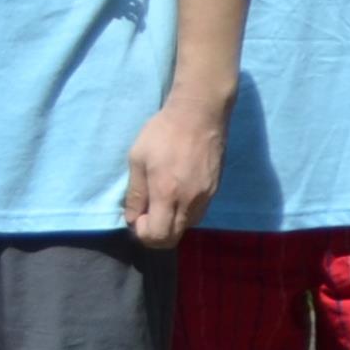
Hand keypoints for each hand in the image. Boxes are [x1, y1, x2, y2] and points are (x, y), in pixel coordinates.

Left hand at [121, 95, 224, 247]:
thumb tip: (133, 218)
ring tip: (164, 202)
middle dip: (157, 233)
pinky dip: (185, 212)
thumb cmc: (163, 133)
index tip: (138, 216)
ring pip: (188, 225)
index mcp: (167, 193)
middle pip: (174, 237)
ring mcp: (206, 194)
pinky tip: (179, 193)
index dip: (143, 234)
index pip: (158, 236)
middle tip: (148, 213)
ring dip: (172, 222)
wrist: (200, 113)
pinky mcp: (216, 187)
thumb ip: (135, 193)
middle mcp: (190, 200)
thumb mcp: (137, 160)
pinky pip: (199, 211)